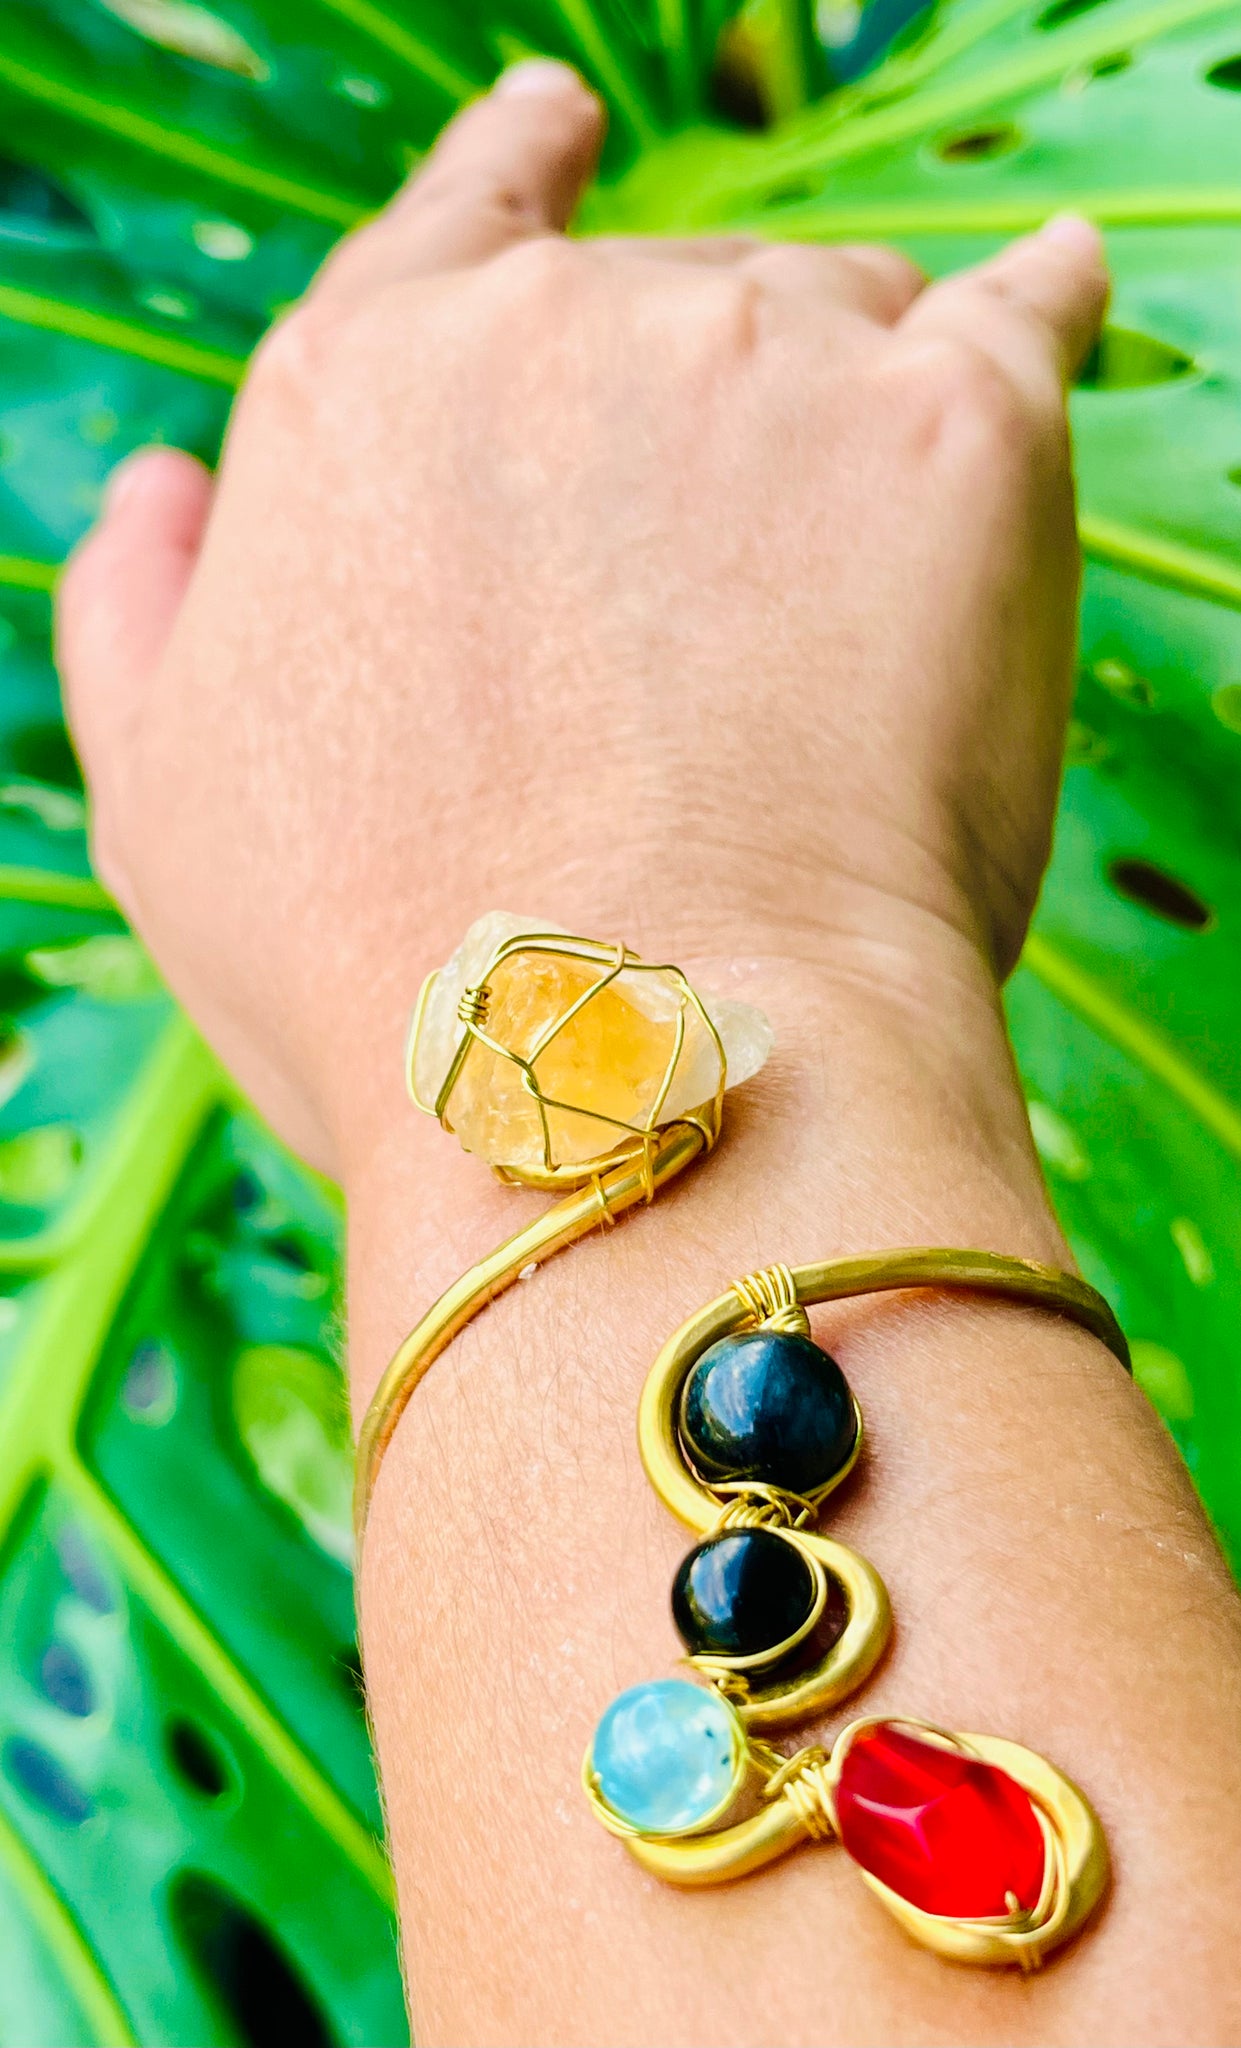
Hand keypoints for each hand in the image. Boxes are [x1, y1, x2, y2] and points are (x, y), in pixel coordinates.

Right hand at [56, 60, 1106, 1180]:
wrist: (628, 1078)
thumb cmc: (392, 979)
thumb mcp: (172, 811)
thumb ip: (149, 619)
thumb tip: (163, 489)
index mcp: (362, 396)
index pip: (457, 221)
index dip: (519, 173)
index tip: (560, 133)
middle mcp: (549, 331)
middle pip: (673, 295)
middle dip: (705, 409)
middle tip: (725, 608)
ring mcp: (760, 359)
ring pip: (842, 316)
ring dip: (848, 421)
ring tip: (851, 618)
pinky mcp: (957, 430)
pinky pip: (1030, 310)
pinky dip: (1040, 314)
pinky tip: (1052, 302)